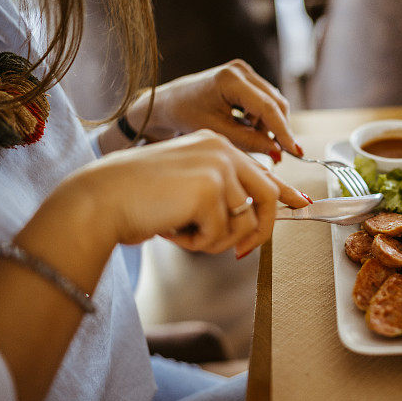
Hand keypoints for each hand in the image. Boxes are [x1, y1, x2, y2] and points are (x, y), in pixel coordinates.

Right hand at [61, 130, 310, 256]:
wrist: (99, 199)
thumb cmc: (136, 200)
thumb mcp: (185, 191)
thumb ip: (219, 196)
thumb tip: (252, 221)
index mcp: (215, 146)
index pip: (261, 171)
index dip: (284, 193)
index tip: (302, 207)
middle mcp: (222, 150)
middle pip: (267, 196)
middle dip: (259, 231)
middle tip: (239, 254)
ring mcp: (218, 166)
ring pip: (243, 222)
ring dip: (214, 241)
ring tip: (183, 234)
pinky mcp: (209, 189)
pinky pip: (221, 234)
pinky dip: (198, 243)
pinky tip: (173, 231)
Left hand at [126, 60, 301, 161]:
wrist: (169, 102)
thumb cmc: (186, 116)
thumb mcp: (218, 133)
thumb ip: (249, 142)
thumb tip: (278, 152)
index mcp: (230, 80)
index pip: (267, 107)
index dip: (283, 131)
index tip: (295, 151)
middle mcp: (241, 70)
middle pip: (276, 103)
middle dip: (279, 130)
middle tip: (279, 154)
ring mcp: (244, 71)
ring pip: (273, 103)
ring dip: (269, 125)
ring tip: (255, 142)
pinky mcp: (245, 77)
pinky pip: (264, 100)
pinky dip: (262, 119)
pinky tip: (249, 130)